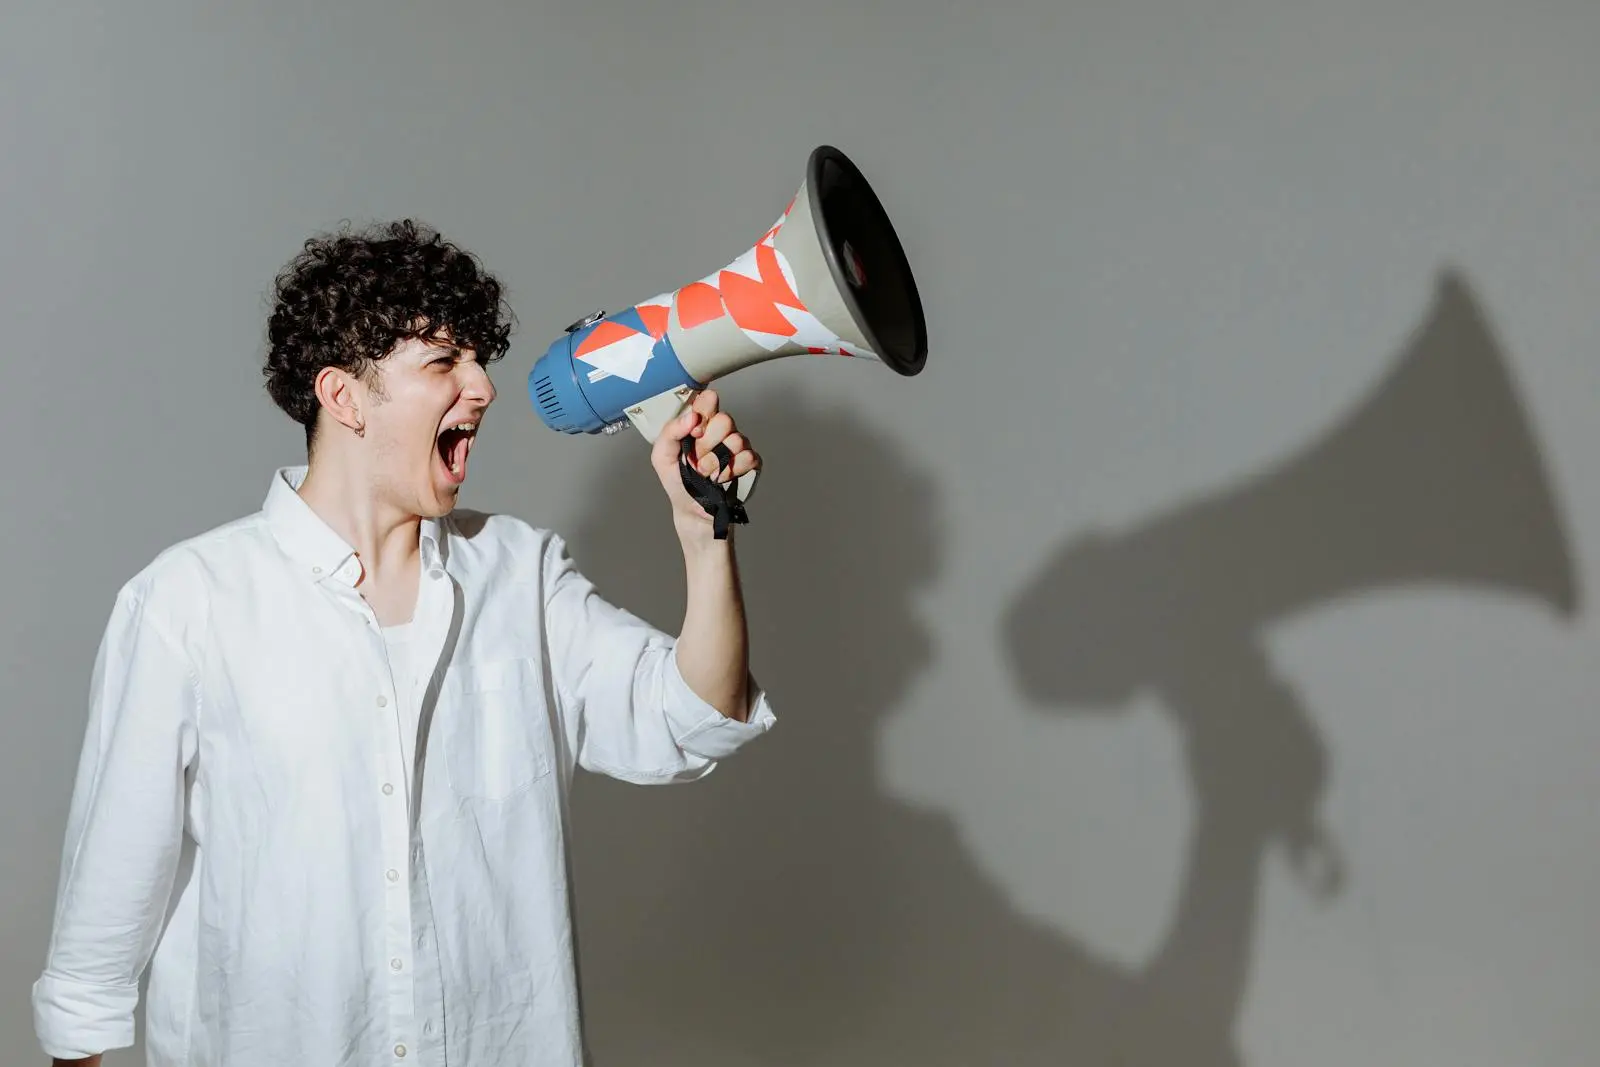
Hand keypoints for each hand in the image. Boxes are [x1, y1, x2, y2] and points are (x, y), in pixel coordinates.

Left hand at [650, 389, 759, 539]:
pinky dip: (732, 471)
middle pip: (725, 419)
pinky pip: (748, 457)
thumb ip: (670, 432)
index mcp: (701, 424)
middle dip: (708, 443)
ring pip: (736, 440)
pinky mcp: (750, 463)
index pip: (709, 400)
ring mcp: (737, 447)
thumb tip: (691, 417)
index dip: (704, 412)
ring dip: (716, 462)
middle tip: (697, 459)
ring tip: (707, 474)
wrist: (693, 511)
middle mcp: (721, 432)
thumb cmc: (679, 483)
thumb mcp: (662, 457)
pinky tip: (722, 479)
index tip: (695, 430)